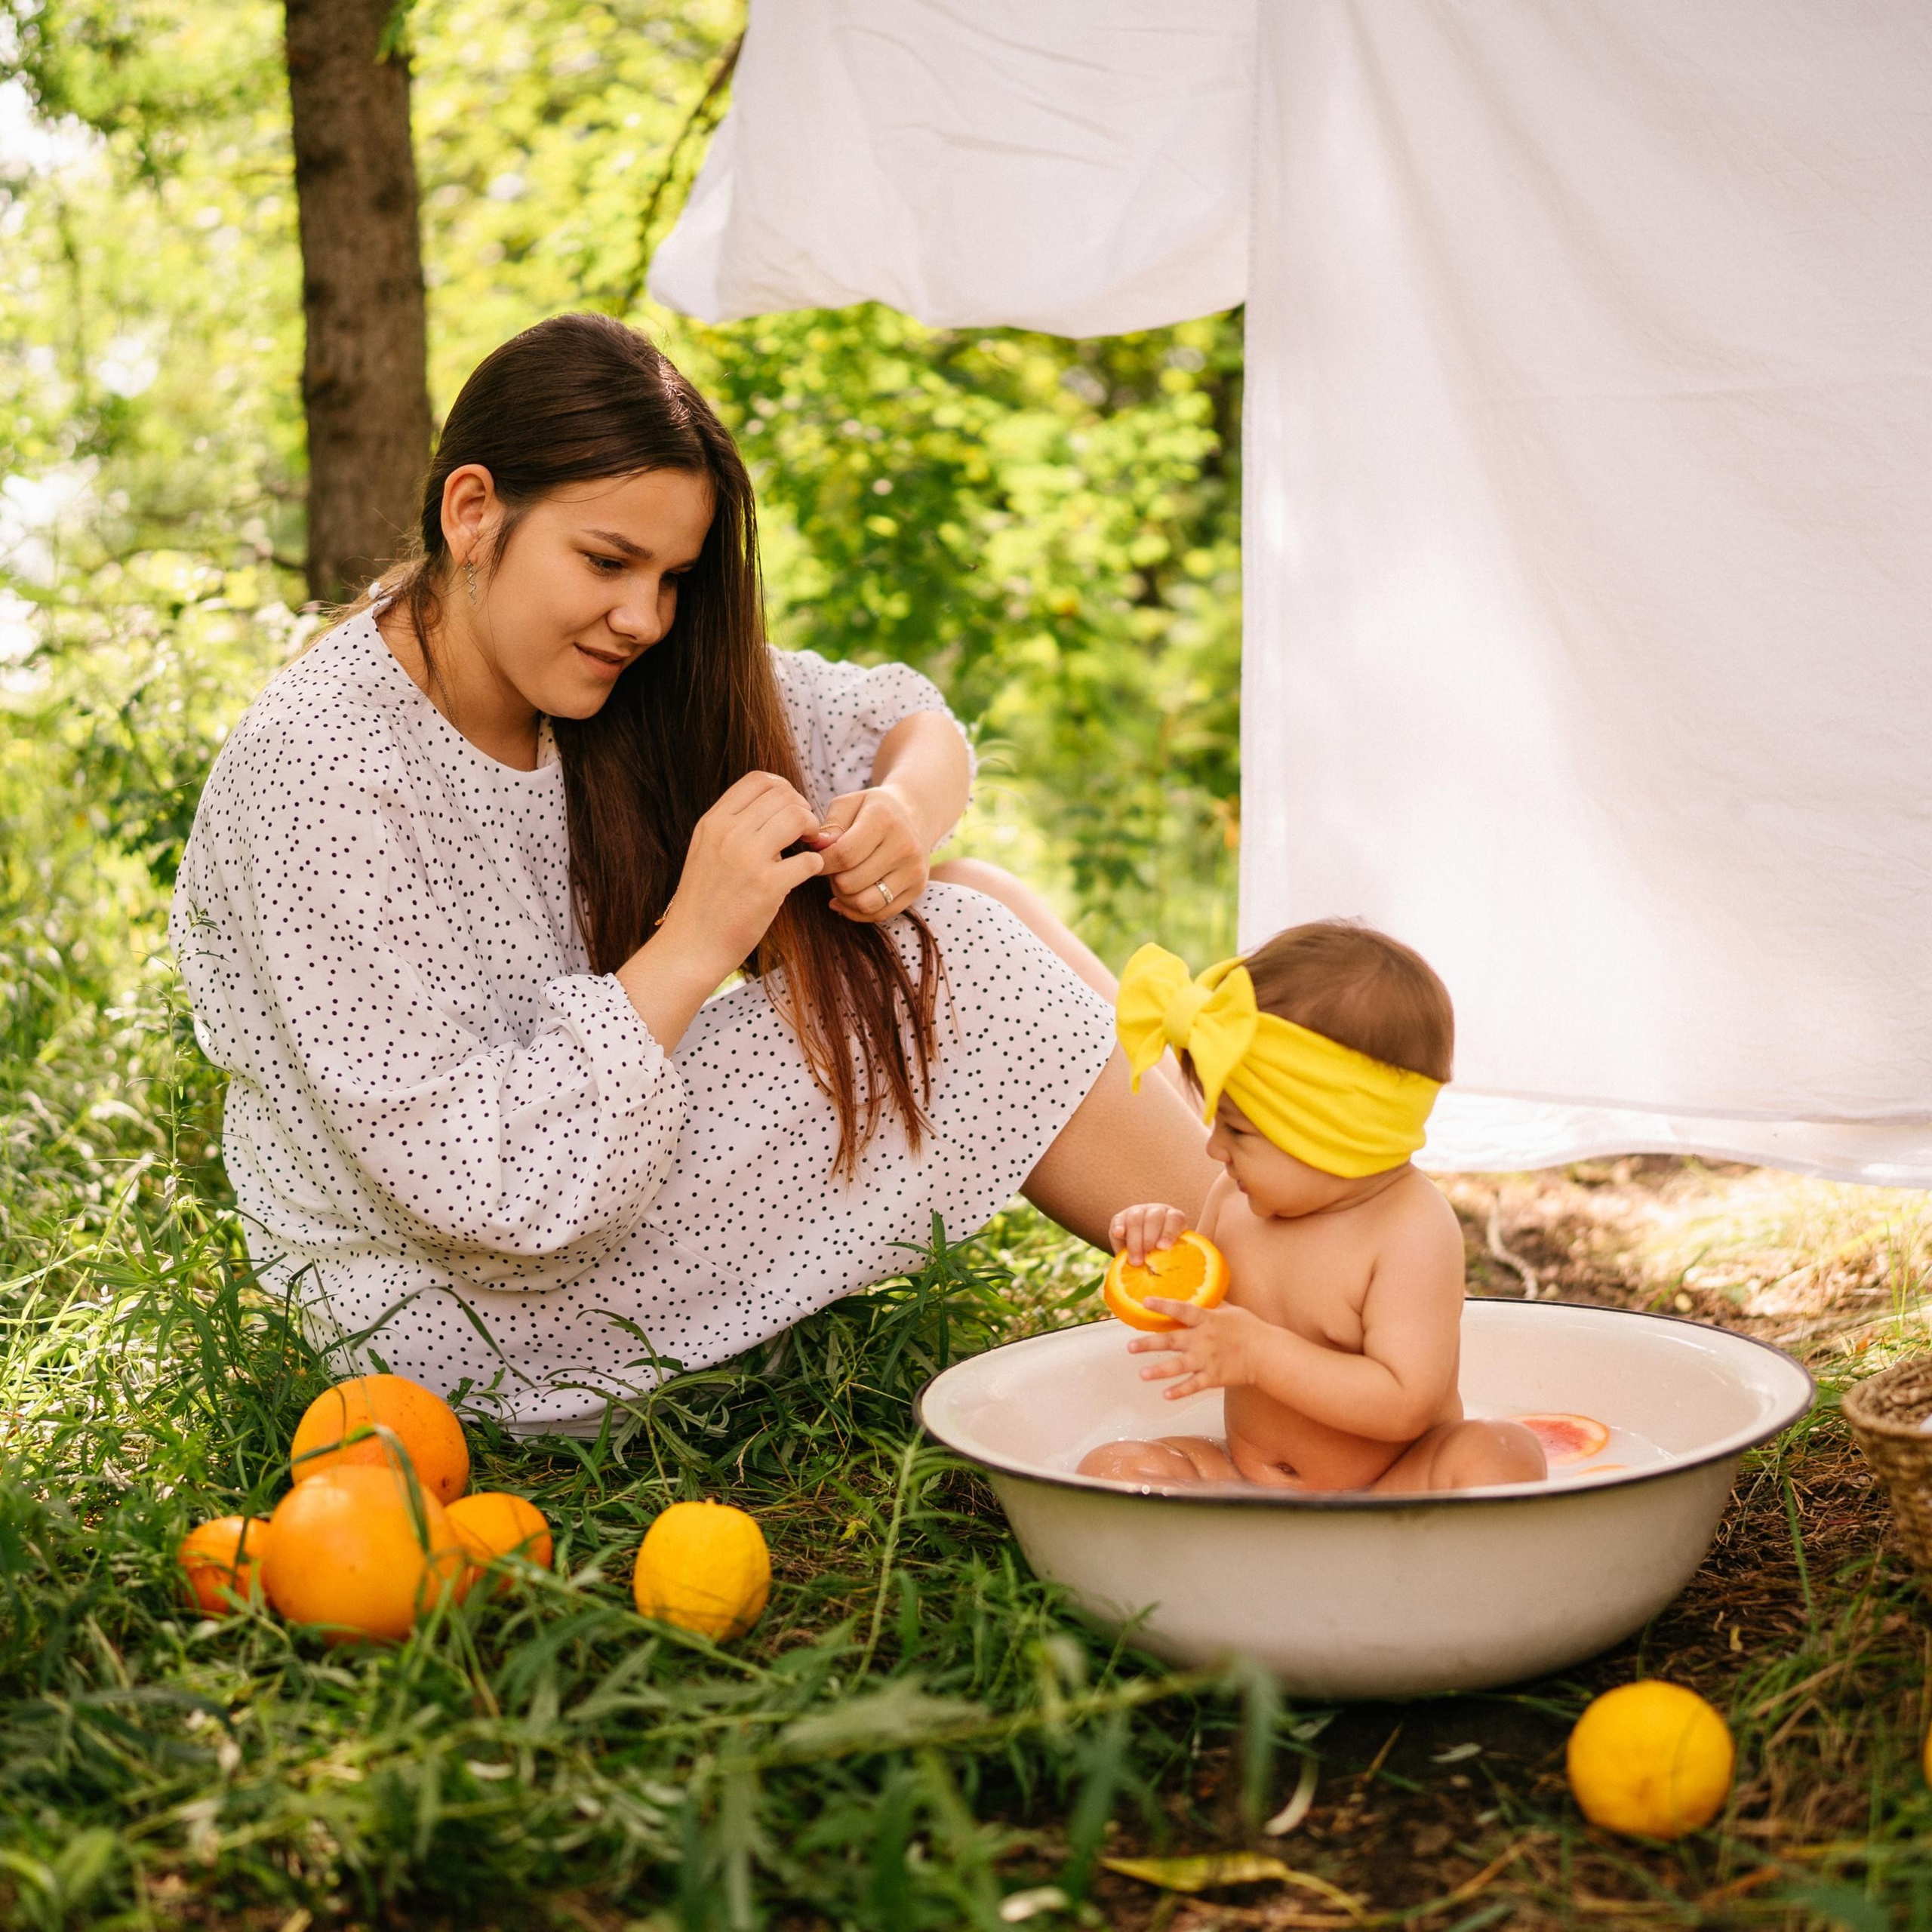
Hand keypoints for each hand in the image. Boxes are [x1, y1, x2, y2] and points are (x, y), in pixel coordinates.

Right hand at [660, 772, 826, 975]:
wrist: (691, 948)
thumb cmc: (703, 903)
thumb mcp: (705, 851)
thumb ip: (732, 826)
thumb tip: (774, 807)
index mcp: (713, 822)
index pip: (759, 780)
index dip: (784, 790)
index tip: (789, 810)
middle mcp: (728, 834)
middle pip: (784, 795)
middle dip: (803, 810)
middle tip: (804, 832)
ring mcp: (747, 859)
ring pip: (799, 818)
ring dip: (813, 831)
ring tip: (808, 848)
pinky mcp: (767, 887)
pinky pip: (809, 859)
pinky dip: (815, 864)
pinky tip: (806, 873)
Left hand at [805, 784, 929, 922]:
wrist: (913, 816)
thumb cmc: (871, 811)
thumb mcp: (848, 804)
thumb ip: (831, 825)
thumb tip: (818, 847)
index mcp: (884, 820)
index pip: (844, 855)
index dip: (822, 863)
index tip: (816, 860)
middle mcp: (905, 846)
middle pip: (851, 882)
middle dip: (832, 879)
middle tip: (832, 870)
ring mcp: (914, 870)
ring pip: (865, 903)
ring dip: (844, 898)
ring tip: (841, 883)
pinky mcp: (917, 888)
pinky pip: (880, 914)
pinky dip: (857, 911)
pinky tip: (848, 898)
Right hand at [1109, 1202, 1187, 1265]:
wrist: (1144, 1250)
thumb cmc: (1163, 1255)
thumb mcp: (1171, 1255)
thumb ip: (1173, 1257)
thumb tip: (1173, 1272)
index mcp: (1173, 1218)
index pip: (1175, 1218)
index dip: (1169, 1232)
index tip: (1163, 1247)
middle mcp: (1157, 1211)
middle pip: (1154, 1218)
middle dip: (1149, 1239)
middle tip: (1146, 1258)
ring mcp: (1138, 1211)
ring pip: (1136, 1218)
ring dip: (1135, 1240)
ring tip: (1135, 1260)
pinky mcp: (1121, 1217)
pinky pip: (1118, 1219)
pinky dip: (1118, 1226)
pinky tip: (1119, 1233)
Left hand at [1128, 1299, 1270, 1399]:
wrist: (1267, 1354)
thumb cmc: (1250, 1329)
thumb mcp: (1232, 1310)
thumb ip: (1213, 1304)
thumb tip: (1202, 1293)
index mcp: (1207, 1320)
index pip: (1181, 1310)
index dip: (1163, 1306)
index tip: (1145, 1302)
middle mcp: (1203, 1340)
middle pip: (1172, 1340)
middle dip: (1149, 1343)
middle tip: (1129, 1347)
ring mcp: (1207, 1360)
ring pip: (1178, 1366)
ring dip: (1159, 1370)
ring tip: (1142, 1374)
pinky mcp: (1213, 1377)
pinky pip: (1194, 1385)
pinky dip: (1180, 1391)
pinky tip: (1165, 1395)